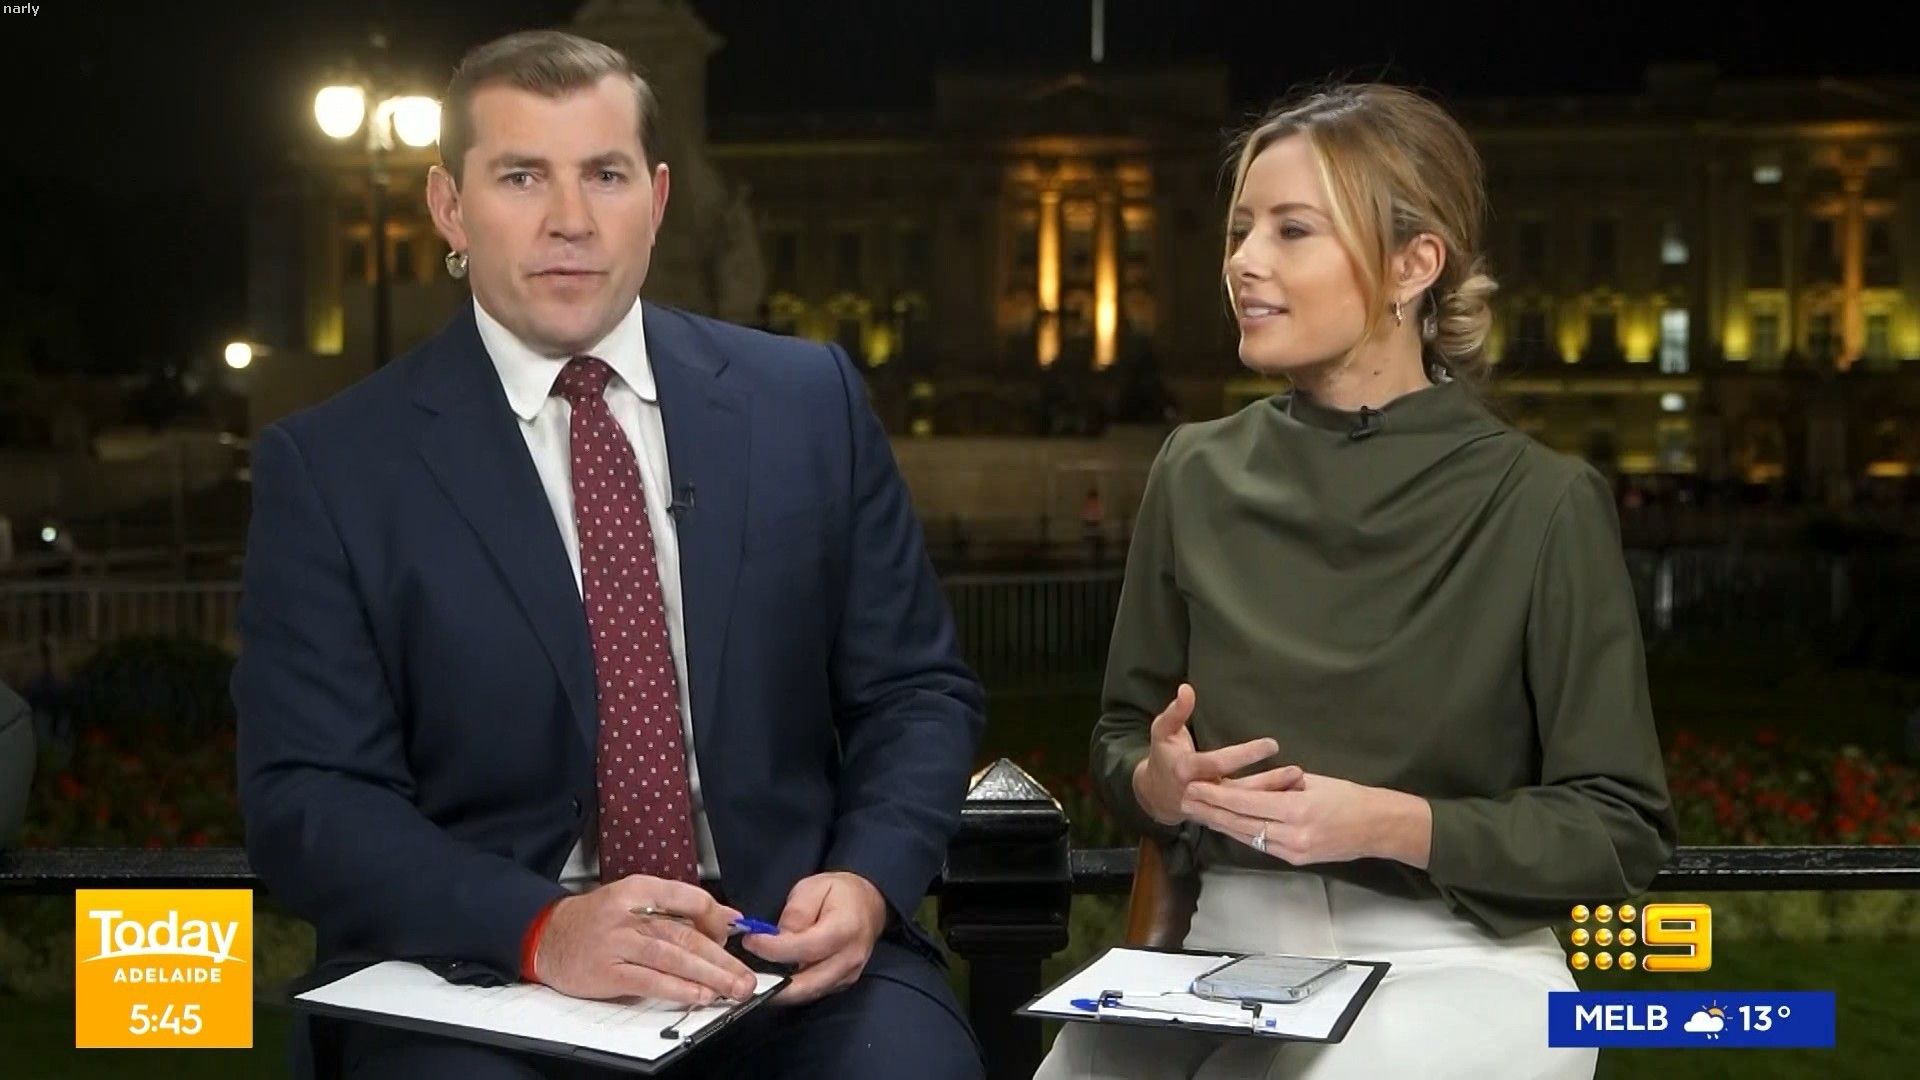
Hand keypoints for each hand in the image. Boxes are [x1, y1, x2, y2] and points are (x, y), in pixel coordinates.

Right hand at [534, 875, 757, 1003]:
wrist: (548, 935)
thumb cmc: (598, 919)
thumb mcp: (636, 901)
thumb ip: (678, 909)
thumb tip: (727, 920)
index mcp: (640, 889)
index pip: (689, 898)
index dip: (716, 918)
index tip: (734, 934)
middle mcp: (629, 914)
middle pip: (685, 935)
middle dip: (721, 958)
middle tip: (746, 976)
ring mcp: (617, 943)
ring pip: (671, 957)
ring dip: (706, 975)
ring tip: (731, 989)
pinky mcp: (607, 972)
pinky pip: (648, 981)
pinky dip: (676, 989)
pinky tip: (697, 995)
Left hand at [742, 872, 886, 1004]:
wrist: (869, 904)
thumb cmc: (840, 893)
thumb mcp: (813, 888)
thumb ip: (795, 913)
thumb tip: (778, 937)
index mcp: (845, 929)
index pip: (806, 948)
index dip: (774, 949)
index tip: (751, 941)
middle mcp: (850, 958)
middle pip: (808, 983)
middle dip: (774, 983)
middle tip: (747, 975)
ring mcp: (848, 975)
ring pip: (809, 993)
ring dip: (781, 991)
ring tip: (756, 979)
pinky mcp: (843, 983)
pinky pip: (814, 992)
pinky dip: (793, 991)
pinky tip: (775, 980)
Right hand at [1131, 683, 1284, 825]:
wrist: (1156, 795)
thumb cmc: (1164, 756)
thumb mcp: (1162, 731)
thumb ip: (1176, 711)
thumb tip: (1187, 689)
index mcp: (1186, 771)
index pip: (1218, 763)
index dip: (1245, 755)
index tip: (1272, 745)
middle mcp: (1200, 793)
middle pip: (1238, 790)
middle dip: (1268, 782)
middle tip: (1296, 771)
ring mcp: (1212, 808)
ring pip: (1246, 806)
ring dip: (1274, 795)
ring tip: (1299, 782)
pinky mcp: (1222, 816)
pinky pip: (1247, 813)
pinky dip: (1269, 806)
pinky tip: (1291, 797)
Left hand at [1181, 769, 1431, 866]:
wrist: (1378, 828)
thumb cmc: (1349, 797)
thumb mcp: (1314, 782)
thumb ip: (1279, 786)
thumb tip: (1248, 786)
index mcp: (1298, 809)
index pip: (1247, 803)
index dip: (1217, 796)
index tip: (1193, 785)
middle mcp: (1292, 834)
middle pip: (1241, 823)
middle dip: (1210, 811)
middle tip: (1183, 798)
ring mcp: (1293, 851)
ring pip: (1247, 836)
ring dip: (1219, 824)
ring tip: (1196, 811)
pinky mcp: (1295, 860)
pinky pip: (1260, 844)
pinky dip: (1240, 832)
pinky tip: (1223, 824)